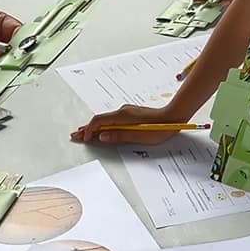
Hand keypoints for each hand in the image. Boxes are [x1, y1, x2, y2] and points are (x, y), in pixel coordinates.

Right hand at [71, 104, 190, 144]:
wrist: (173, 116)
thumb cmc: (159, 127)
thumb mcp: (139, 136)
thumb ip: (119, 136)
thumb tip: (102, 137)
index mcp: (123, 116)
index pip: (99, 121)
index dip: (90, 130)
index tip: (84, 139)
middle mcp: (123, 111)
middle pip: (100, 119)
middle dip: (87, 128)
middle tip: (76, 135)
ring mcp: (127, 111)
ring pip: (106, 119)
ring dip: (94, 126)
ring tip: (84, 133)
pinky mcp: (131, 114)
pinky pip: (112, 119)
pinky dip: (103, 124)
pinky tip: (101, 128)